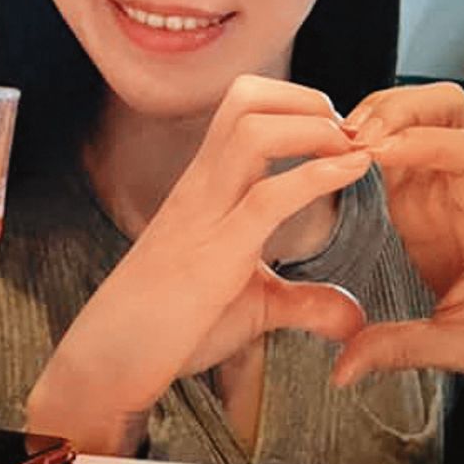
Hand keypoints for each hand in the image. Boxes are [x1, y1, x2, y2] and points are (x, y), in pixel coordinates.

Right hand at [29, 76, 372, 449]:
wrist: (110, 364)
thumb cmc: (171, 329)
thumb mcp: (253, 307)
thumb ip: (305, 303)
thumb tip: (353, 317)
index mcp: (207, 187)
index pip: (243, 108)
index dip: (297, 104)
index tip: (339, 137)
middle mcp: (203, 187)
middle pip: (246, 99)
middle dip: (307, 100)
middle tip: (350, 136)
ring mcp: (205, 215)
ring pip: (253, 130)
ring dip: (312, 127)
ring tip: (350, 149)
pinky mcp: (215, 253)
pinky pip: (267, 196)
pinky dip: (317, 175)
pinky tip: (352, 172)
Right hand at [332, 83, 463, 385]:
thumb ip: (403, 350)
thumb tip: (343, 368)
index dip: (421, 141)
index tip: (375, 152)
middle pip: (450, 107)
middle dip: (401, 106)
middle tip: (354, 137)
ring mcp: (449, 183)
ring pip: (425, 114)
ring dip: (384, 113)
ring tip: (340, 143)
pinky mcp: (426, 191)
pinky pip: (402, 143)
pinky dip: (373, 135)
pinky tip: (342, 154)